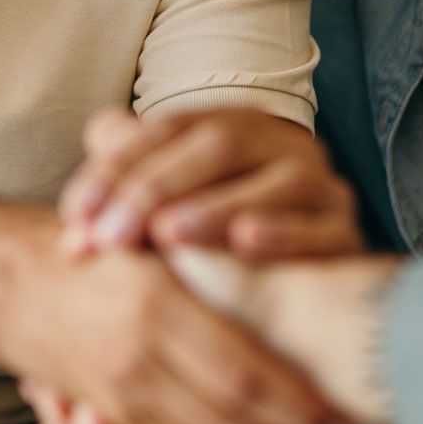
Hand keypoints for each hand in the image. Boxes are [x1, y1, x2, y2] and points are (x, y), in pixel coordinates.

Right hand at [0, 230, 346, 423]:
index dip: (296, 402)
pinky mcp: (105, 422)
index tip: (338, 407)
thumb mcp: (160, 246)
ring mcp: (116, 399)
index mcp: (157, 309)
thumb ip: (217, 272)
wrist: (13, 283)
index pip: (244, 375)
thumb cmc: (103, 250)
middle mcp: (136, 363)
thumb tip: (300, 302)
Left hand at [58, 107, 361, 259]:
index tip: (76, 214)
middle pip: (216, 146)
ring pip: (272, 181)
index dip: (117, 167)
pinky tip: (245, 243)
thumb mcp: (168, 211)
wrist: (305, 296)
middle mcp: (277, 146)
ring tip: (168, 235)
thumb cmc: (214, 246)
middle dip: (155, 189)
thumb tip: (84, 187)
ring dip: (216, 207)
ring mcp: (318, 185)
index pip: (166, 131)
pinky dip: (283, 233)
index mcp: (228, 127)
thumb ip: (128, 182)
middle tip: (109, 236)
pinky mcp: (346, 231)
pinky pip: (321, 228)